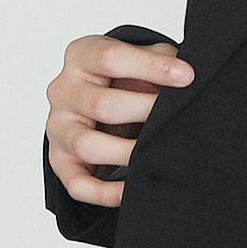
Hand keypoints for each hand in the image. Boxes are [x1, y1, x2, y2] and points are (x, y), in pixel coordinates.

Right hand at [45, 34, 194, 206]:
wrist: (100, 103)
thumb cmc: (125, 78)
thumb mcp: (142, 59)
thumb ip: (160, 60)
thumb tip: (188, 77)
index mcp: (81, 56)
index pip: (110, 57)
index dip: (151, 68)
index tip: (187, 77)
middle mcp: (63, 90)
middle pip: (101, 105)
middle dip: (145, 111)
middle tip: (175, 116)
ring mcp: (58, 127)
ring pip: (87, 145)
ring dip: (127, 152)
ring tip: (157, 151)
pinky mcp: (60, 161)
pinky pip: (77, 183)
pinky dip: (104, 192)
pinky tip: (131, 189)